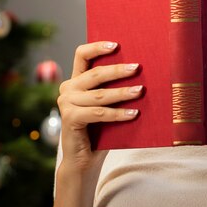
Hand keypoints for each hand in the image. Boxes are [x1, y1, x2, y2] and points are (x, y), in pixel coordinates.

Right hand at [57, 41, 141, 175]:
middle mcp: (67, 89)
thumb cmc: (99, 133)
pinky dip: (118, 114)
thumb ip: (113, 90)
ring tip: (141, 91)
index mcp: (75, 81)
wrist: (84, 162)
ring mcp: (66, 103)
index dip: (97, 47)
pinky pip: (99, 113)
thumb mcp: (107, 107)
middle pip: (95, 73)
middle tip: (137, 68)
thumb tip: (140, 75)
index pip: (82, 55)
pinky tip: (134, 115)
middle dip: (118, 70)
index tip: (117, 44)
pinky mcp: (69, 118)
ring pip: (99, 94)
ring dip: (122, 93)